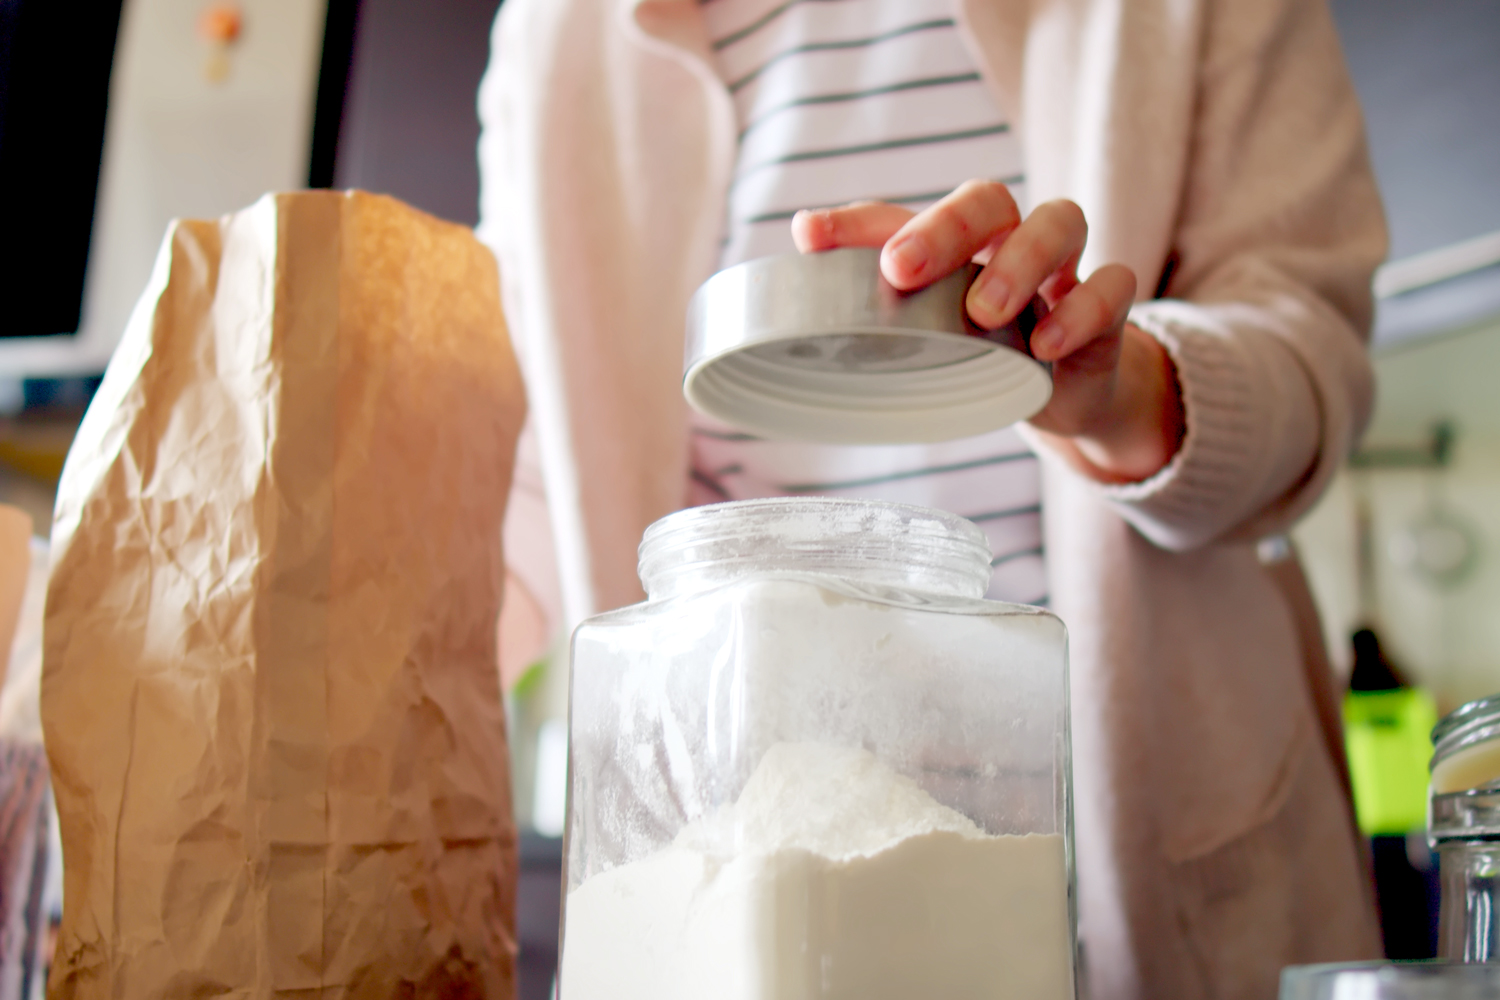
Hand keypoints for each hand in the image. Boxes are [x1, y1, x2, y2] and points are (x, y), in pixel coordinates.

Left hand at [791, 180, 1184, 483]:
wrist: (1063, 394)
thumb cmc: (983, 346)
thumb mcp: (927, 327)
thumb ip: (870, 284)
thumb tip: (803, 236)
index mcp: (957, 242)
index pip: (907, 212)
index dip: (859, 222)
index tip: (813, 239)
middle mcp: (1011, 238)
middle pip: (991, 199)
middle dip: (947, 226)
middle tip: (903, 269)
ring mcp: (1065, 270)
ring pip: (1062, 221)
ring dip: (1020, 261)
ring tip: (983, 311)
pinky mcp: (1108, 311)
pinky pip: (1113, 288)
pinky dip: (1081, 310)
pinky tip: (1044, 346)